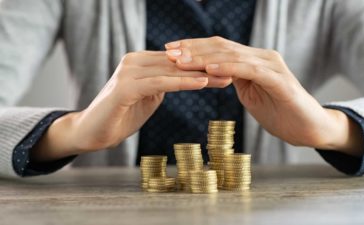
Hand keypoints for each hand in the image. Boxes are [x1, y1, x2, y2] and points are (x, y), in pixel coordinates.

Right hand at [32, 51, 230, 161]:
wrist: (91, 132)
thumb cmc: (121, 116)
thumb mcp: (149, 97)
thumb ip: (163, 84)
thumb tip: (186, 78)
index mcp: (141, 62)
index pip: (178, 61)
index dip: (204, 65)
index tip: (228, 69)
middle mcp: (135, 60)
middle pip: (178, 63)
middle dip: (207, 68)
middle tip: (235, 70)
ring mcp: (129, 71)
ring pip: (172, 70)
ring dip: (200, 74)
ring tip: (225, 77)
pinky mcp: (126, 86)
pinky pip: (160, 82)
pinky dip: (182, 83)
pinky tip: (201, 83)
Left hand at [165, 37, 363, 155]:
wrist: (309, 129)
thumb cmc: (280, 114)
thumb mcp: (250, 94)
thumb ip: (234, 80)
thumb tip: (212, 74)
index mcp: (253, 60)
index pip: (219, 48)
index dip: (193, 48)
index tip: (169, 51)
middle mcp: (262, 57)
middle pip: (222, 47)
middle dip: (192, 49)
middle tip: (168, 51)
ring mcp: (271, 66)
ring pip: (232, 55)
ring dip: (203, 57)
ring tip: (180, 60)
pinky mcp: (278, 80)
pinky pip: (249, 70)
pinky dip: (227, 67)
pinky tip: (208, 68)